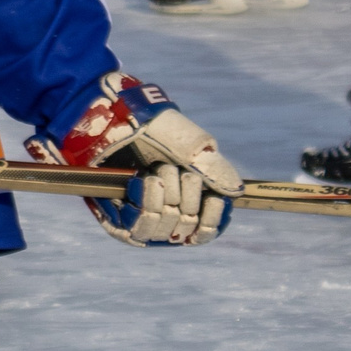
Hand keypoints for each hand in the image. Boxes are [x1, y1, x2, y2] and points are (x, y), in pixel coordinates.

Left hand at [35, 73, 243, 246]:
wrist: (113, 120)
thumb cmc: (153, 130)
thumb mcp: (191, 148)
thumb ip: (215, 170)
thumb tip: (237, 192)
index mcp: (188, 202)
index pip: (208, 231)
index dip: (213, 219)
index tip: (213, 199)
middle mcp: (165, 216)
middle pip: (188, 228)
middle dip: (187, 196)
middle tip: (172, 168)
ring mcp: (142, 219)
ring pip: (165, 229)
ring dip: (166, 196)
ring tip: (156, 171)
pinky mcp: (117, 219)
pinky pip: (138, 227)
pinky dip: (146, 201)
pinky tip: (140, 181)